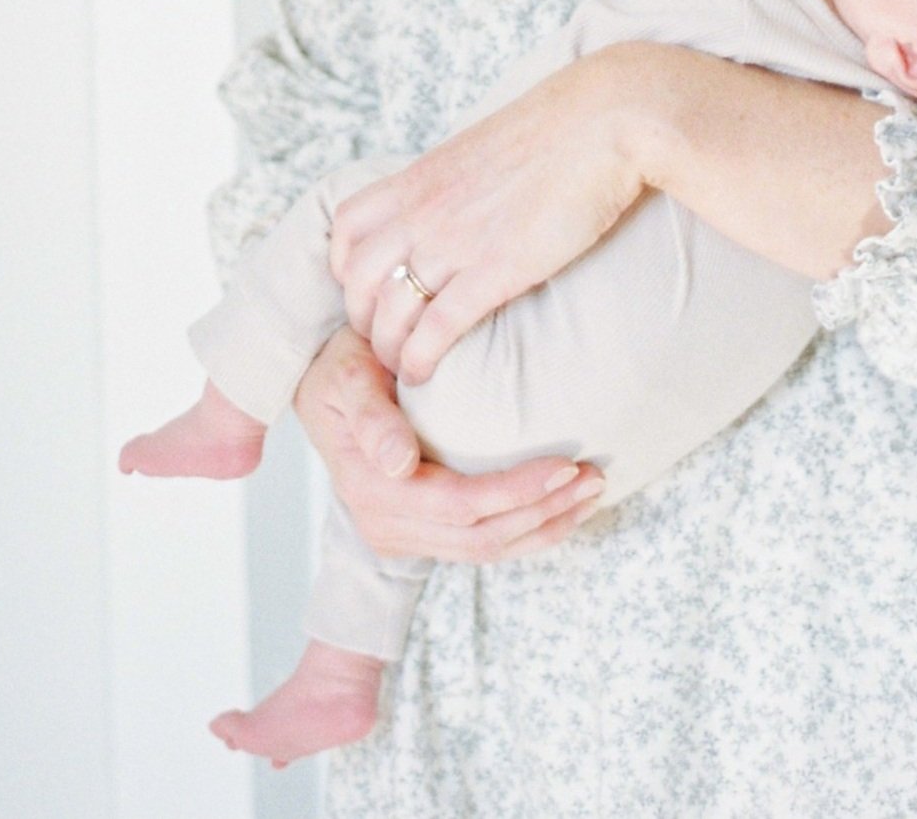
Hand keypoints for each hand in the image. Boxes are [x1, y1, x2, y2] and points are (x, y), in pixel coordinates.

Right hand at [292, 328, 602, 562]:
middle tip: (595, 478)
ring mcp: (401, 535)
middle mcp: (386, 525)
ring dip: (543, 527)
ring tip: (590, 495)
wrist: (320, 383)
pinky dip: (524, 532)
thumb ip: (371, 418)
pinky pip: (478, 545)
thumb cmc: (339, 367)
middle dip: (544, 511)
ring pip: (485, 550)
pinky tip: (559, 510)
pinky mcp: (417, 533)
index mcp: (373, 489)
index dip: (517, 492)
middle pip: (481, 536)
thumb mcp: (346, 377)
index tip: (566, 465)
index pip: (460, 506)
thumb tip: (399, 465)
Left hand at [329, 48, 647, 383]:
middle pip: (357, 279)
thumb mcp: (485, 146)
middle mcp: (424, 210)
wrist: (604, 121)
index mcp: (422, 176)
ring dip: (387, 348)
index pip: (347, 226)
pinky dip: (419, 359)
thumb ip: (459, 179)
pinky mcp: (494, 271)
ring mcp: (455, 242)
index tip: (366, 285)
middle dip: (361, 317)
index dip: (346, 265)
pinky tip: (423, 374)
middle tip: (383, 335)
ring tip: (402, 365)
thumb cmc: (560, 128)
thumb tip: (462, 202)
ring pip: (388, 311)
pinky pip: (435, 329)